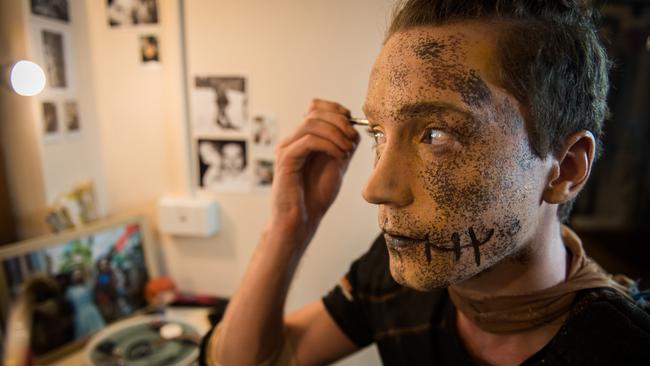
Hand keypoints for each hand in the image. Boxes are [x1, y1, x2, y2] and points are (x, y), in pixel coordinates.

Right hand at [270, 99, 359, 242]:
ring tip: (347, 149)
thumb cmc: (316, 196)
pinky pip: (308, 141)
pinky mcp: (286, 160)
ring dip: (335, 133)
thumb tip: (356, 129)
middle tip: (352, 137)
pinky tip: (339, 156)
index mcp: (302, 139)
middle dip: (339, 121)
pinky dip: (328, 144)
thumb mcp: (336, 165)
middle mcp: (291, 141)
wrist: (301, 221)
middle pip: (314, 112)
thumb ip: (343, 146)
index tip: (352, 120)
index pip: (314, 108)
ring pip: (311, 123)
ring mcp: (286, 149)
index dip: (335, 108)